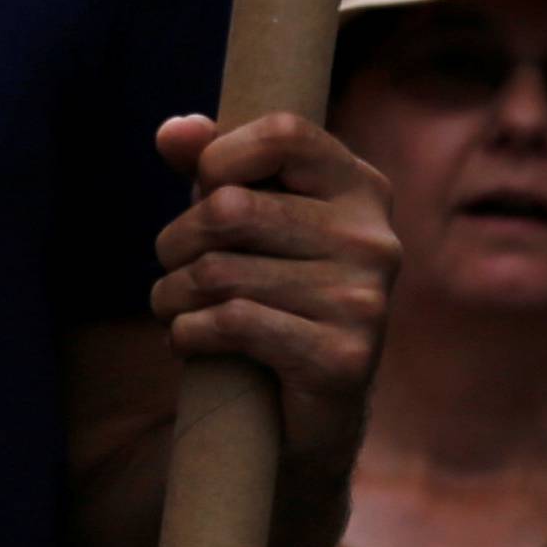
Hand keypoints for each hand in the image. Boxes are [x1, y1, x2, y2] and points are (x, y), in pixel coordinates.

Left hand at [152, 112, 398, 470]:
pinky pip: (233, 323)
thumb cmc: (274, 292)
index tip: (203, 190)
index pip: (283, 133)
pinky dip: (189, 331)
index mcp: (363, 187)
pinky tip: (189, 337)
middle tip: (172, 262)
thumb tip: (173, 130)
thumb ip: (214, 167)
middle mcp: (374, 238)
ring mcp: (364, 300)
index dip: (221, 156)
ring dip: (173, 294)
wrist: (311, 416)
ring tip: (173, 304)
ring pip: (220, 272)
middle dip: (177, 239)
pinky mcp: (343, 358)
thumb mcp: (250, 221)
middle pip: (233, 207)